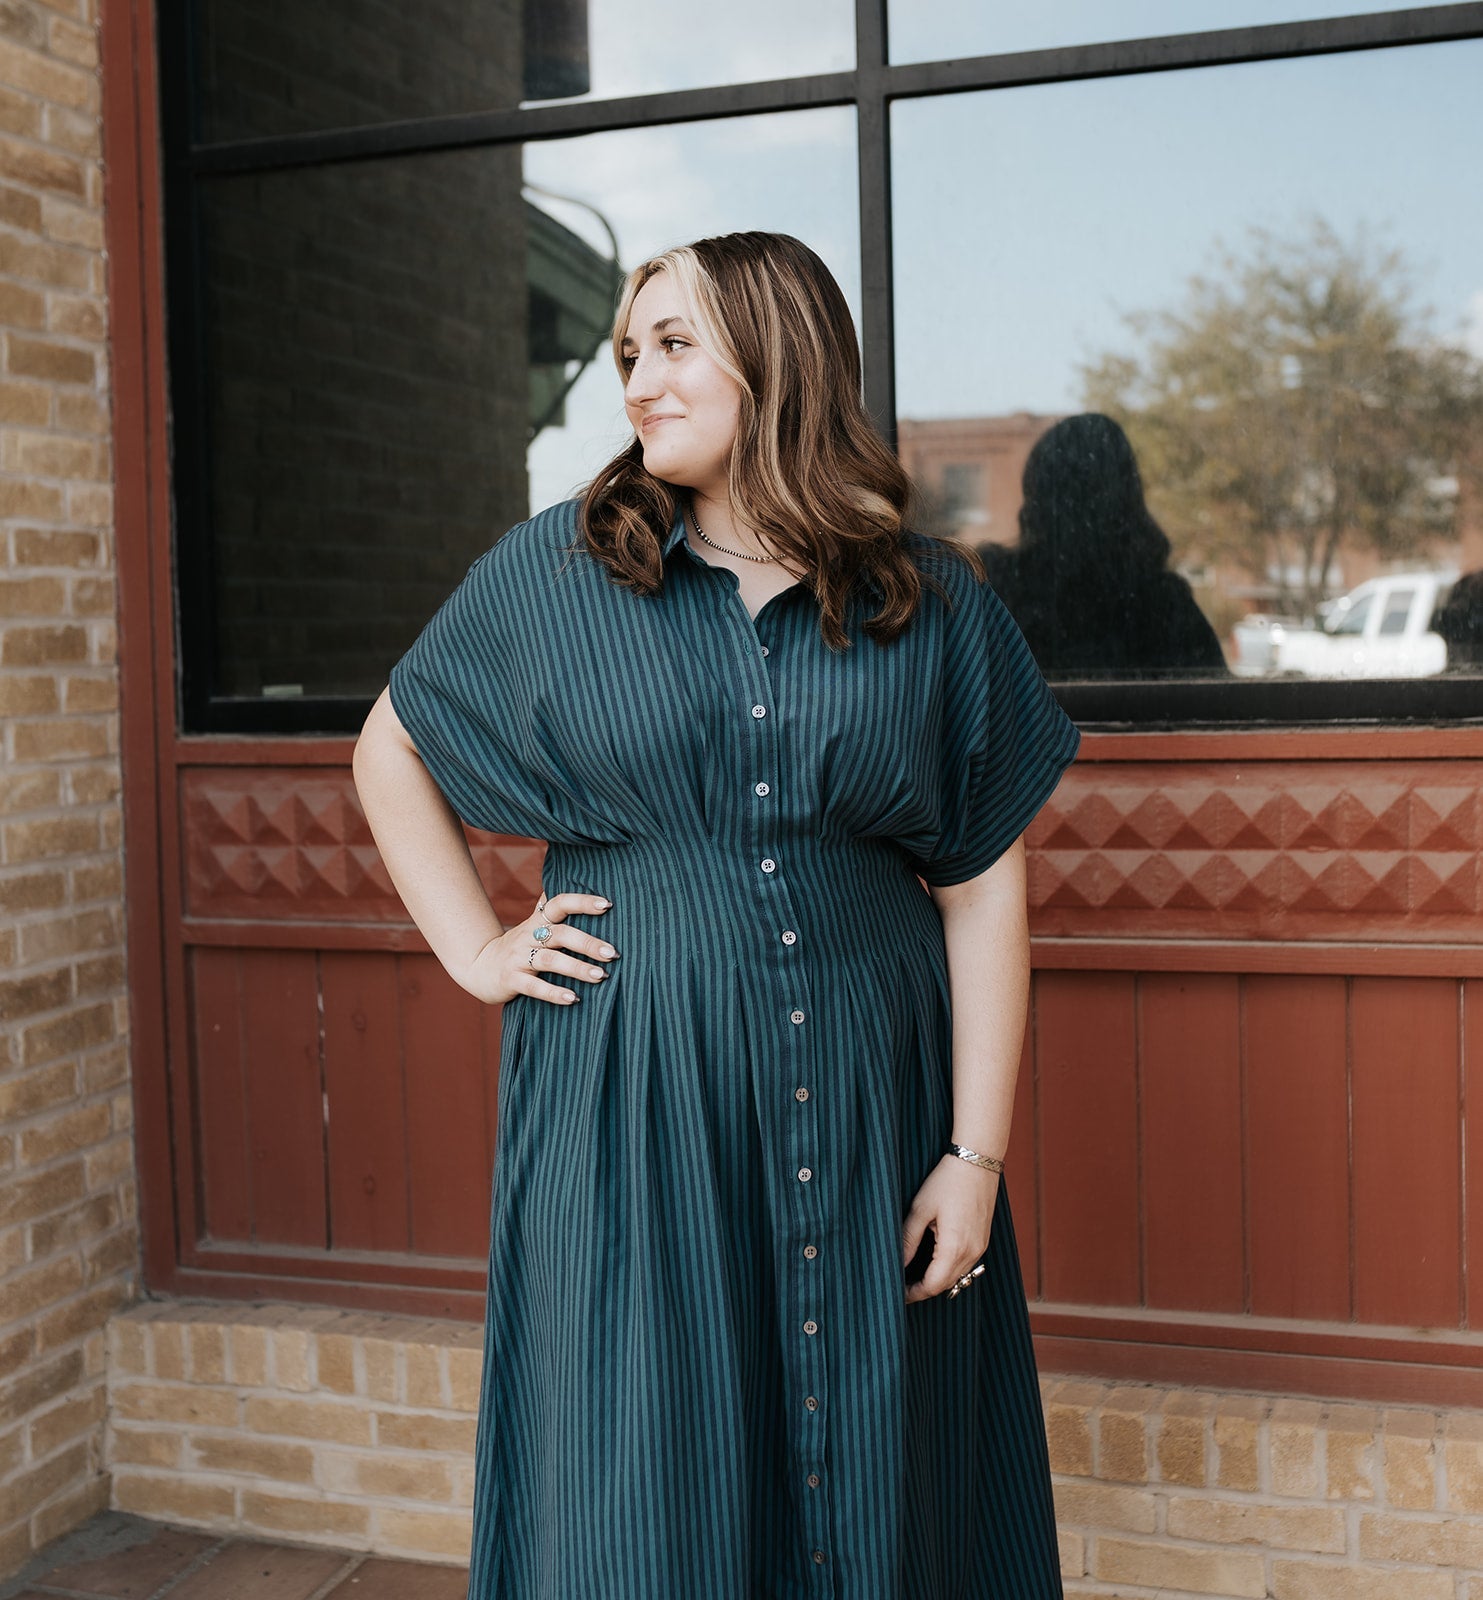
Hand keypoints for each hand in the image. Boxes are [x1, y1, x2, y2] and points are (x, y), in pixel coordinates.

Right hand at [459, 893, 617, 1005]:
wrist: (478, 967)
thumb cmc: (518, 946)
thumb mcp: (533, 924)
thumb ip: (552, 908)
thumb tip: (573, 879)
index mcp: (537, 922)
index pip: (559, 904)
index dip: (582, 902)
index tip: (607, 905)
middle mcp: (528, 936)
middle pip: (560, 934)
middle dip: (588, 943)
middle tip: (612, 953)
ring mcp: (519, 958)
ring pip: (550, 960)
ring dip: (577, 968)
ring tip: (601, 976)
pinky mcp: (511, 980)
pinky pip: (534, 987)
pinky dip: (554, 993)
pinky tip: (573, 999)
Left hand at [901, 1154, 998, 1303]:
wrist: (978, 1161)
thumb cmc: (947, 1181)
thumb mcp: (920, 1209)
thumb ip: (908, 1239)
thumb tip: (897, 1264)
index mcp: (954, 1248)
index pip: (932, 1285)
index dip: (913, 1293)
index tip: (897, 1293)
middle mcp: (972, 1253)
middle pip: (945, 1285)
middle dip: (923, 1289)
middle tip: (901, 1286)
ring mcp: (980, 1248)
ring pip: (957, 1277)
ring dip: (936, 1280)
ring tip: (913, 1276)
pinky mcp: (983, 1240)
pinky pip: (965, 1265)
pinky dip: (948, 1269)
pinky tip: (933, 1262)